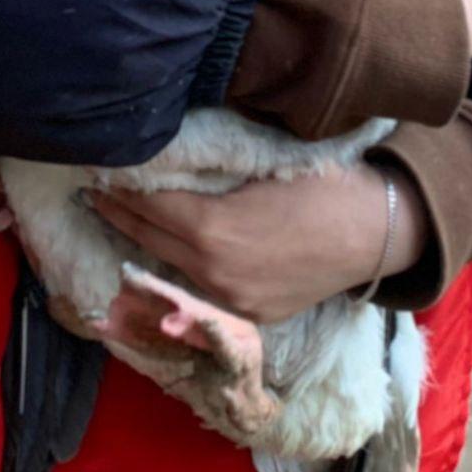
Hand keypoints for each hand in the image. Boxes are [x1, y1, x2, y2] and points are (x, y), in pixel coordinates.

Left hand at [89, 164, 429, 323]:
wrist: (379, 232)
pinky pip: (201, 285)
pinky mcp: (250, 313)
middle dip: (117, 212)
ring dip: (143, 239)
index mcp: (211, 231)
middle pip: (148, 238)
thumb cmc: (323, 184)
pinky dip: (178, 263)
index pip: (147, 206)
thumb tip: (164, 158)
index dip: (118, 186)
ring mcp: (230, 299)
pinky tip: (167, 245)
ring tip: (118, 215)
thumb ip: (206, 172)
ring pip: (171, 265)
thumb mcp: (259, 166)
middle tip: (92, 191)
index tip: (95, 169)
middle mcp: (212, 272)